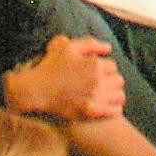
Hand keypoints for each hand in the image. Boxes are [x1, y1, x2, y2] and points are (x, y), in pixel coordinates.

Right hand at [6, 36, 125, 121]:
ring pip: (119, 95)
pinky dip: (113, 108)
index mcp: (94, 64)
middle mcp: (97, 80)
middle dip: (111, 81)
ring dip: (114, 94)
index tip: (98, 73)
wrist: (36, 91)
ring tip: (107, 96)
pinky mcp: (90, 112)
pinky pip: (113, 110)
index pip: (113, 66)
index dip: (105, 69)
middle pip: (118, 80)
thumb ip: (89, 44)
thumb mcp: (64, 45)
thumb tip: (108, 48)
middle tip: (102, 84)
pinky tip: (108, 107)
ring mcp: (94, 97)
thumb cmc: (49, 66)